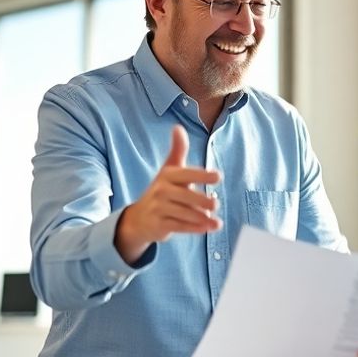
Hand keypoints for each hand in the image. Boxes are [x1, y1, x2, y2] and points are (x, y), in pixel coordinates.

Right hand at [115, 125, 221, 263]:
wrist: (139, 218)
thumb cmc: (161, 190)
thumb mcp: (169, 169)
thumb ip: (178, 150)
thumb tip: (177, 127)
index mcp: (168, 175)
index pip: (186, 173)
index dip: (202, 174)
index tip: (218, 176)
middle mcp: (162, 191)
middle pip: (186, 196)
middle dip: (202, 200)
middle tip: (216, 203)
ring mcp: (159, 209)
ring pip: (184, 213)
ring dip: (201, 218)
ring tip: (215, 221)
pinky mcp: (159, 225)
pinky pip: (179, 227)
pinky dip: (194, 228)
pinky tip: (207, 228)